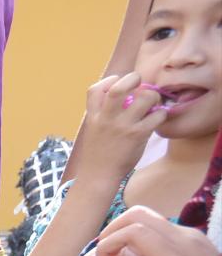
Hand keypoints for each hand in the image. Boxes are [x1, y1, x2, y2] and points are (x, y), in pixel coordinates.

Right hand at [70, 73, 168, 187]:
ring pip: (144, 97)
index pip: (94, 90)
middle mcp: (107, 119)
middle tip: (139, 82)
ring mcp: (122, 126)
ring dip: (153, 96)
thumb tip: (128, 98)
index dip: (108, 81)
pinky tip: (158, 119)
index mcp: (93, 117)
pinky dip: (162, 114)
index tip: (117, 83)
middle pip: (118, 87)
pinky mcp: (137, 135)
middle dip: (133, 78)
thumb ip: (105, 115)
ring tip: (153, 104)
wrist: (97, 177)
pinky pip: (157, 116)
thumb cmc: (98, 155)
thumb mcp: (93, 132)